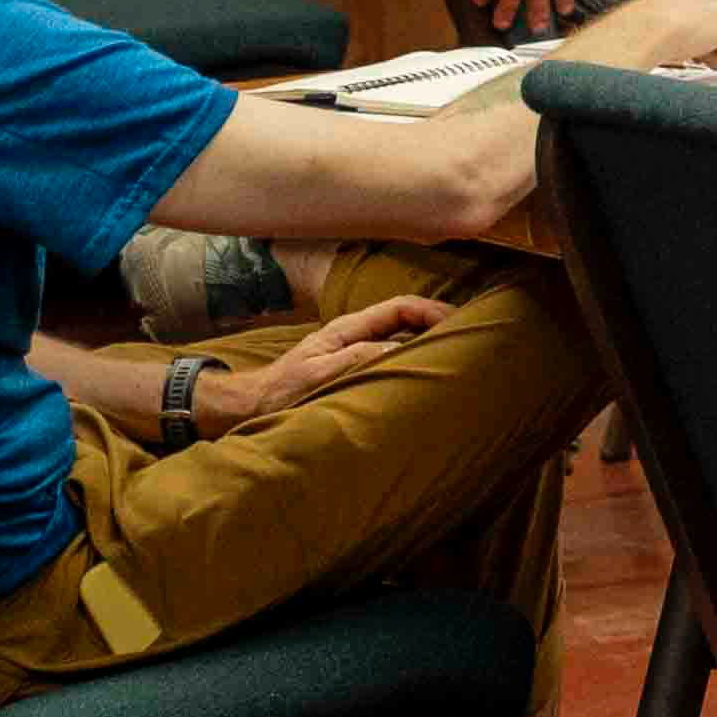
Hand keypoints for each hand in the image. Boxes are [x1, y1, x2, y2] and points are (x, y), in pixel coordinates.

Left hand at [230, 292, 448, 427]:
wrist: (249, 409)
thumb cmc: (280, 392)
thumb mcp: (319, 374)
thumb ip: (357, 358)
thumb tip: (401, 348)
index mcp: (349, 329)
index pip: (401, 307)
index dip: (432, 310)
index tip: (458, 323)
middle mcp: (355, 337)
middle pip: (406, 321)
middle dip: (437, 325)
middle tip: (467, 339)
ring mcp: (354, 355)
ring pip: (400, 342)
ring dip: (426, 346)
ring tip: (452, 360)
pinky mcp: (353, 373)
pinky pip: (390, 362)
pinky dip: (411, 365)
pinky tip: (422, 381)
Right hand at [610, 0, 716, 68]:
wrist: (648, 29)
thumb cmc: (641, 24)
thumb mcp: (653, 6)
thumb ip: (671, 7)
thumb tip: (677, 24)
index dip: (692, 19)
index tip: (682, 33)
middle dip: (708, 28)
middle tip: (689, 45)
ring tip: (695, 51)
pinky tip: (705, 58)